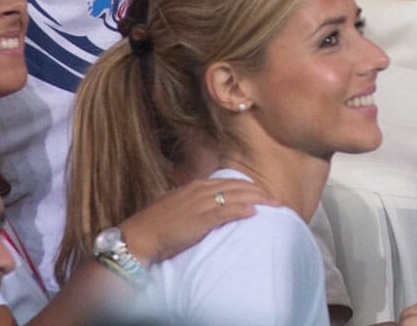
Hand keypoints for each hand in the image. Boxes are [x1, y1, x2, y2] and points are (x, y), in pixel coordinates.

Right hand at [118, 177, 274, 263]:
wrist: (141, 235)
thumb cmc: (157, 225)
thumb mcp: (176, 206)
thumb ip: (192, 203)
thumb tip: (204, 206)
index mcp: (194, 186)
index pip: (227, 181)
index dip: (246, 186)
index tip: (261, 191)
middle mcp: (199, 190)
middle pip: (236, 186)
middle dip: (258, 190)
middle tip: (275, 198)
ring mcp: (200, 203)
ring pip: (235, 196)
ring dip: (257, 198)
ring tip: (273, 203)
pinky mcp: (200, 219)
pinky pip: (226, 211)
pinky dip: (242, 209)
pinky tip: (255, 212)